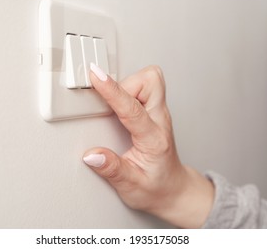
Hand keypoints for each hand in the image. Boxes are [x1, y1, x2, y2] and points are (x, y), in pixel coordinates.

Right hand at [83, 63, 214, 227]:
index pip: (133, 108)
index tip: (96, 76)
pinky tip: (120, 102)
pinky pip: (146, 87)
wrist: (174, 190)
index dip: (112, 91)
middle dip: (125, 81)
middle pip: (151, 81)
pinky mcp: (155, 111)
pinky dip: (130, 88)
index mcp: (154, 139)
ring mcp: (160, 114)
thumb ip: (112, 169)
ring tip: (114, 103)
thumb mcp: (131, 186)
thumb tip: (92, 154)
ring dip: (129, 84)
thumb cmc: (156, 188)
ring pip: (150, 80)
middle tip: (107, 97)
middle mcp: (160, 120)